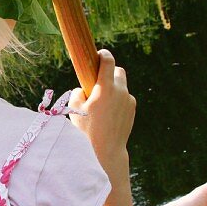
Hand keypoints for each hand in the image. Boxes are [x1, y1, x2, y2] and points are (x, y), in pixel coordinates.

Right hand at [68, 49, 134, 165]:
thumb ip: (77, 93)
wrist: (107, 151)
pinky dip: (117, 100)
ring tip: (101, 103)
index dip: (103, 55)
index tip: (99, 54)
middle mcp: (120, 91)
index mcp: (105, 88)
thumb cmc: (87, 131)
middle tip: (98, 81)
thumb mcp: (74, 110)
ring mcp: (128, 100)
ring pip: (122, 86)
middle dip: (110, 72)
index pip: (108, 61)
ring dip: (113, 88)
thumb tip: (83, 90)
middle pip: (118, 71)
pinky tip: (108, 113)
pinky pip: (124, 98)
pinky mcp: (132, 109)